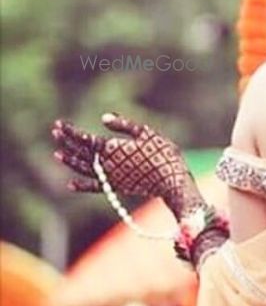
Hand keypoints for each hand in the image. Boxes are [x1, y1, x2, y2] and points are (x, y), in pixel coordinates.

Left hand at [51, 112, 202, 220]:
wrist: (171, 180)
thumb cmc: (161, 153)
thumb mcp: (146, 133)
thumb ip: (124, 125)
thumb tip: (103, 117)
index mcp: (112, 148)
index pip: (84, 139)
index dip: (70, 131)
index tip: (59, 124)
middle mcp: (106, 164)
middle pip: (81, 152)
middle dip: (67, 142)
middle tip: (55, 132)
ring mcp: (109, 177)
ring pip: (83, 169)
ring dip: (70, 161)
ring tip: (57, 154)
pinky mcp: (115, 187)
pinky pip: (93, 187)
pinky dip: (81, 186)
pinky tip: (70, 184)